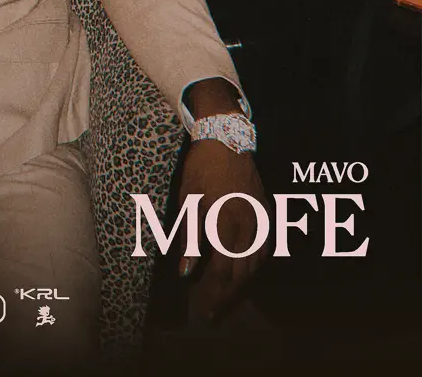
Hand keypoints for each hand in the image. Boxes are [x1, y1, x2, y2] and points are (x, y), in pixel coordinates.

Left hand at [178, 139, 267, 324]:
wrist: (227, 140)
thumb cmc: (201, 169)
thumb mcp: (188, 201)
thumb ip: (189, 239)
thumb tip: (185, 273)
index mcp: (226, 225)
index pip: (222, 272)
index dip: (214, 295)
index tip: (206, 312)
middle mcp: (248, 228)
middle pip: (240, 274)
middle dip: (227, 296)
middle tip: (215, 312)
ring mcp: (261, 222)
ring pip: (255, 265)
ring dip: (241, 285)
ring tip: (227, 297)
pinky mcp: (267, 214)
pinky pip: (265, 250)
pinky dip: (255, 266)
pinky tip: (246, 271)